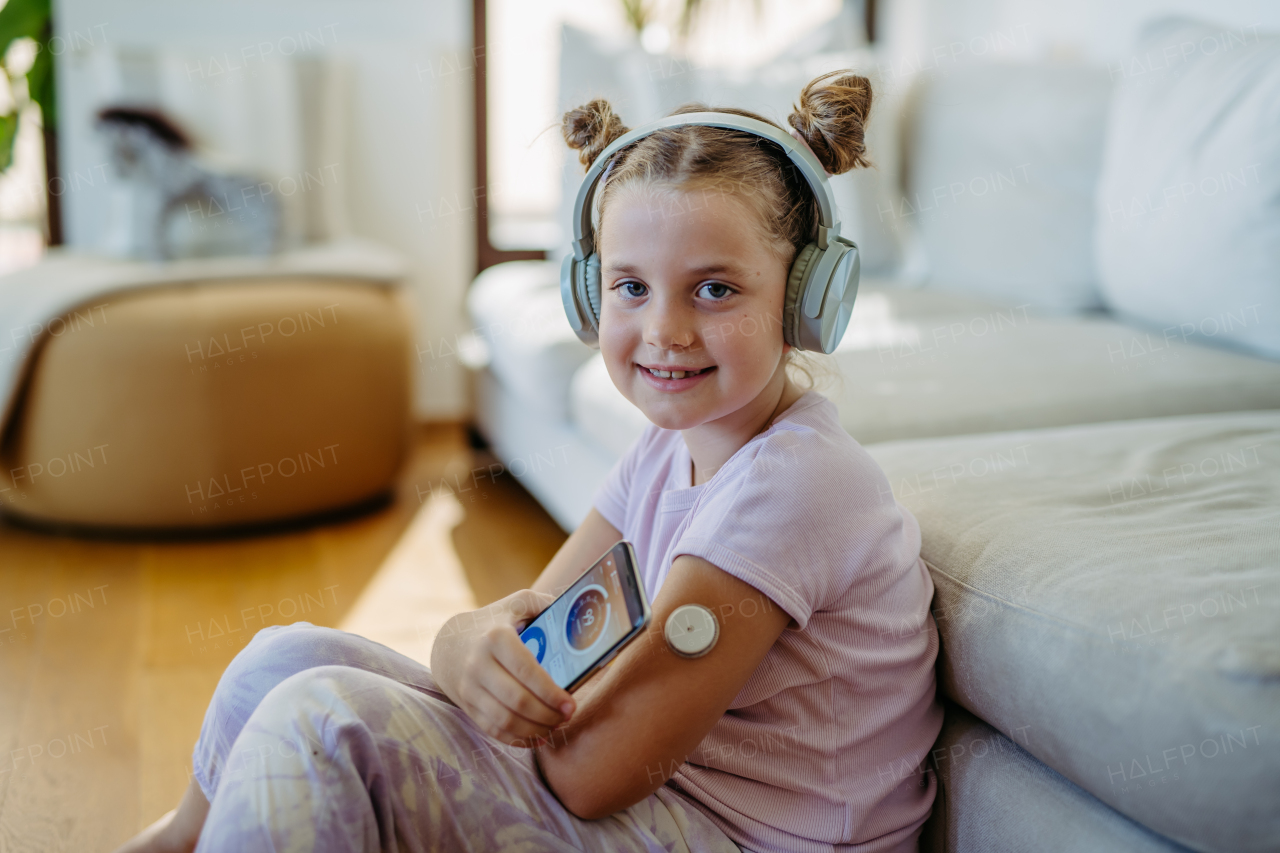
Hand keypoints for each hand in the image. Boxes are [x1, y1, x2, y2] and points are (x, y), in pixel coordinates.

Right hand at [430, 589, 575, 747]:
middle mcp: (478, 664)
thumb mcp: (516, 604)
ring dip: (535, 729)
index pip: (526, 671)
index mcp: (496, 637)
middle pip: (517, 701)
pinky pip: (493, 729)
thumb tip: (576, 622)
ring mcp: (470, 687)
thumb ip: (545, 605)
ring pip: (505, 720)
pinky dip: (517, 738)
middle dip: (548, 714)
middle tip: (567, 716)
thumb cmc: (495, 623)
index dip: (551, 692)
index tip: (570, 704)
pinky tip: (536, 735)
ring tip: (555, 725)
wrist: (450, 643)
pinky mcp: (467, 705)